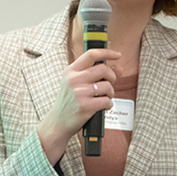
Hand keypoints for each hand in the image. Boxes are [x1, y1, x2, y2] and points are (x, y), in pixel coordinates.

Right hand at [36, 48, 120, 163]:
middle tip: (109, 85)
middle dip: (112, 77)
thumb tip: (119, 68)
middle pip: (103, 69)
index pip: (91, 54)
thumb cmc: (68, 103)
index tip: (117, 54)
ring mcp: (79, 92)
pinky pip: (107, 101)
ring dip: (111, 93)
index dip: (107, 52)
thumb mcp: (76, 84)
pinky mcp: (85, 105)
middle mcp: (74, 79)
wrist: (57, 123)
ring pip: (108, 86)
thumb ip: (96, 74)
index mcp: (70, 71)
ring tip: (104, 98)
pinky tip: (103, 107)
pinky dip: (109, 105)